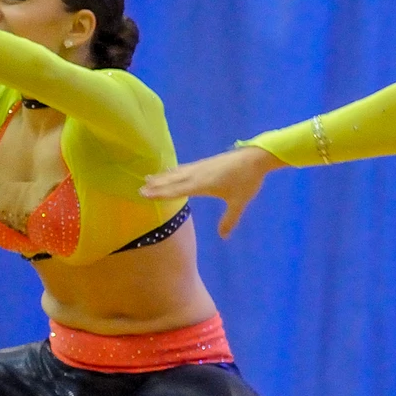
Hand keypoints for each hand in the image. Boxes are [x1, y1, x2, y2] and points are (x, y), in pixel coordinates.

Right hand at [141, 145, 286, 237]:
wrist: (255, 158)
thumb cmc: (247, 181)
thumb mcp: (239, 203)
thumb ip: (229, 220)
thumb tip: (223, 237)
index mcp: (202, 184)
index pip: (177, 190)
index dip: (161, 193)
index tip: (144, 194)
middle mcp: (197, 174)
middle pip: (172, 180)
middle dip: (156, 185)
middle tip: (139, 188)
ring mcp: (200, 167)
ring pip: (177, 172)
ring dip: (162, 176)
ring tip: (148, 178)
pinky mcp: (205, 163)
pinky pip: (184, 167)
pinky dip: (174, 170)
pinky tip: (170, 170)